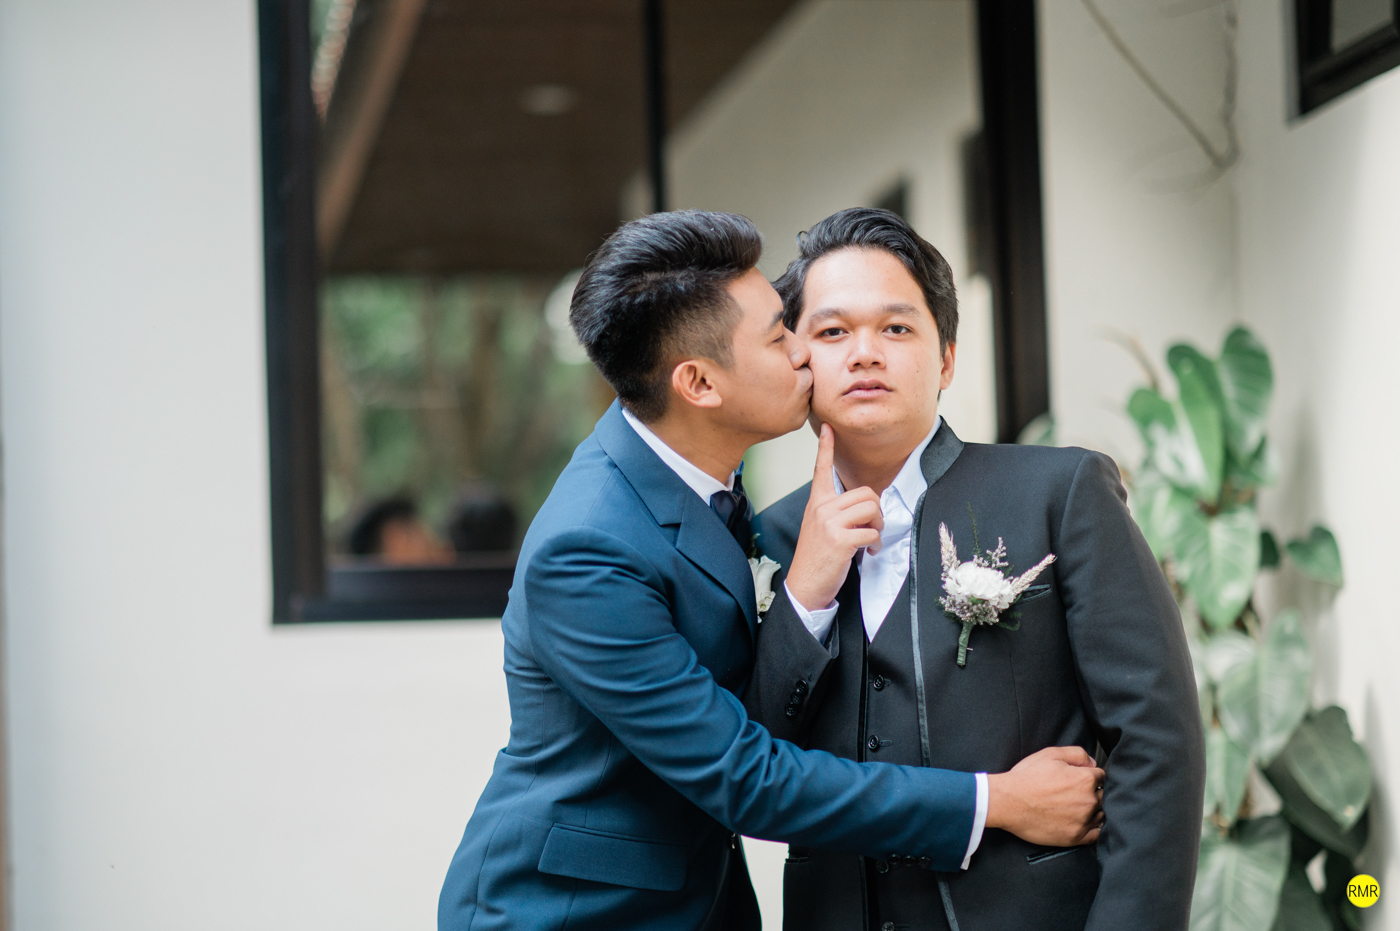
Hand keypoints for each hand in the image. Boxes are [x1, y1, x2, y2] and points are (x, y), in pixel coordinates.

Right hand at [784, 424, 882, 610]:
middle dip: (877, 511)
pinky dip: (875, 543)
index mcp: (817, 503)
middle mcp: (822, 508)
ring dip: (878, 525)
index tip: (827, 427)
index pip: (821, 469)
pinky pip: (871, 531)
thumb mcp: (820, 527)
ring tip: (869, 539)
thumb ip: (836, 512)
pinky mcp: (840, 539)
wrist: (804, 585)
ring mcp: (830, 523)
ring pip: (871, 508)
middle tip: (872, 528)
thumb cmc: (816, 558)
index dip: (826, 447)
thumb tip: (865, 505)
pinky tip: (867, 552)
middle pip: (866, 492)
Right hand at [985, 746, 1103, 846]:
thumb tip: (1093, 763)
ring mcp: (1083, 821)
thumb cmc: (1026, 778)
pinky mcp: (1075, 837)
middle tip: (1076, 793)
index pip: (1102, 776)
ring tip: (1077, 807)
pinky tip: (1084, 823)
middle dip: (1093, 793)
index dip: (1091, 775)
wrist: (1008, 802)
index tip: (1081, 779)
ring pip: (1101, 815)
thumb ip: (1077, 754)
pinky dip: (1093, 829)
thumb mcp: (1050, 754)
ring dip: (1094, 810)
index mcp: (1085, 779)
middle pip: (1103, 796)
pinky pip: (1096, 835)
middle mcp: (1088, 801)